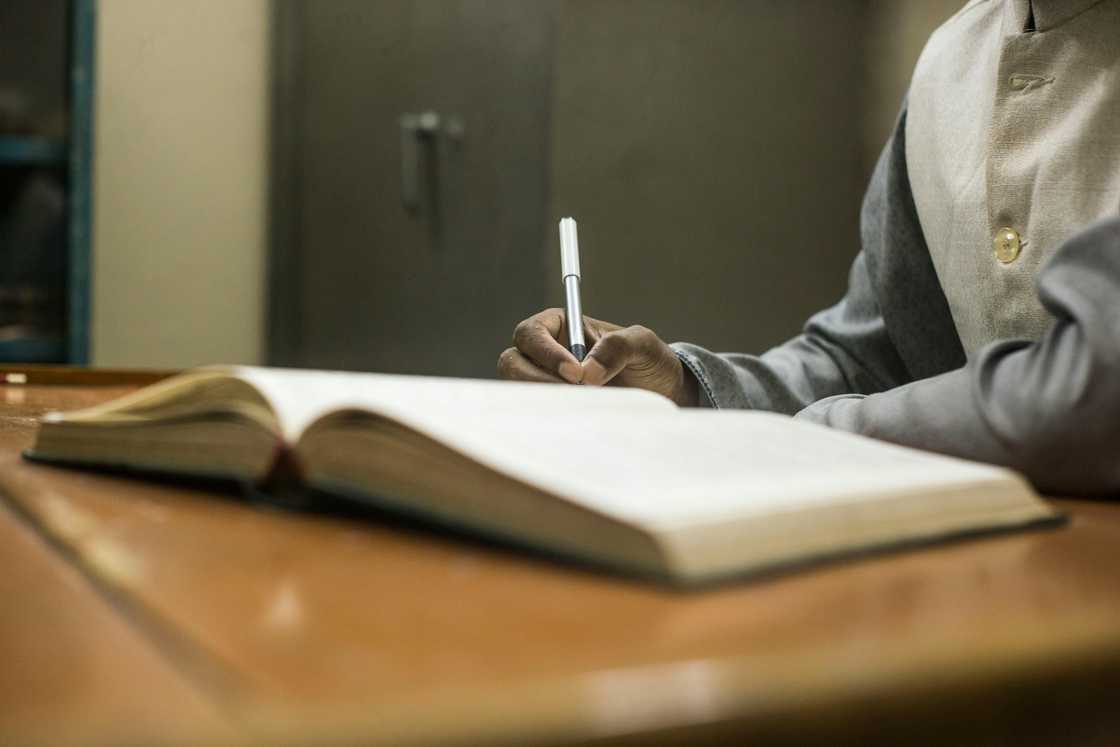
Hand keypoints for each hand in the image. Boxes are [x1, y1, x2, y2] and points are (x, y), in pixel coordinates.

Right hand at [497, 308, 698, 405]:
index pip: (531, 333)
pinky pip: (535, 415)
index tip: (574, 373)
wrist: (661, 394)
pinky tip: (576, 422)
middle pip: (512, 362)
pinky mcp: (551, 409)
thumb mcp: (642, 344)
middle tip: (575, 394)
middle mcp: (545, 354)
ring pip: (519, 391)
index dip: (546, 352)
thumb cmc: (648, 361)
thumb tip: (586, 373)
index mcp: (561, 326)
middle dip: (538, 380)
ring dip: (545, 400)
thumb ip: (618, 347)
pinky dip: (551, 419)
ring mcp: (545, 383)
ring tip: (584, 406)